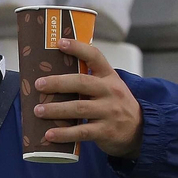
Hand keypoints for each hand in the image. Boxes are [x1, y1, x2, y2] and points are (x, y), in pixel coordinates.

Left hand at [33, 38, 143, 159]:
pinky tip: (49, 134)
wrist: (140, 129)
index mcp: (108, 76)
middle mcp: (110, 91)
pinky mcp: (106, 131)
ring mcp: (109, 111)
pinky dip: (64, 133)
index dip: (78, 48)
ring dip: (56, 109)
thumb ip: (87, 80)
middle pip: (82, 82)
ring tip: (38, 110)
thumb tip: (49, 76)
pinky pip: (82, 131)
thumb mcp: (108, 87)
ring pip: (79, 108)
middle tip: (38, 84)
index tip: (59, 43)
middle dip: (58, 83)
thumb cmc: (114, 104)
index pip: (95, 56)